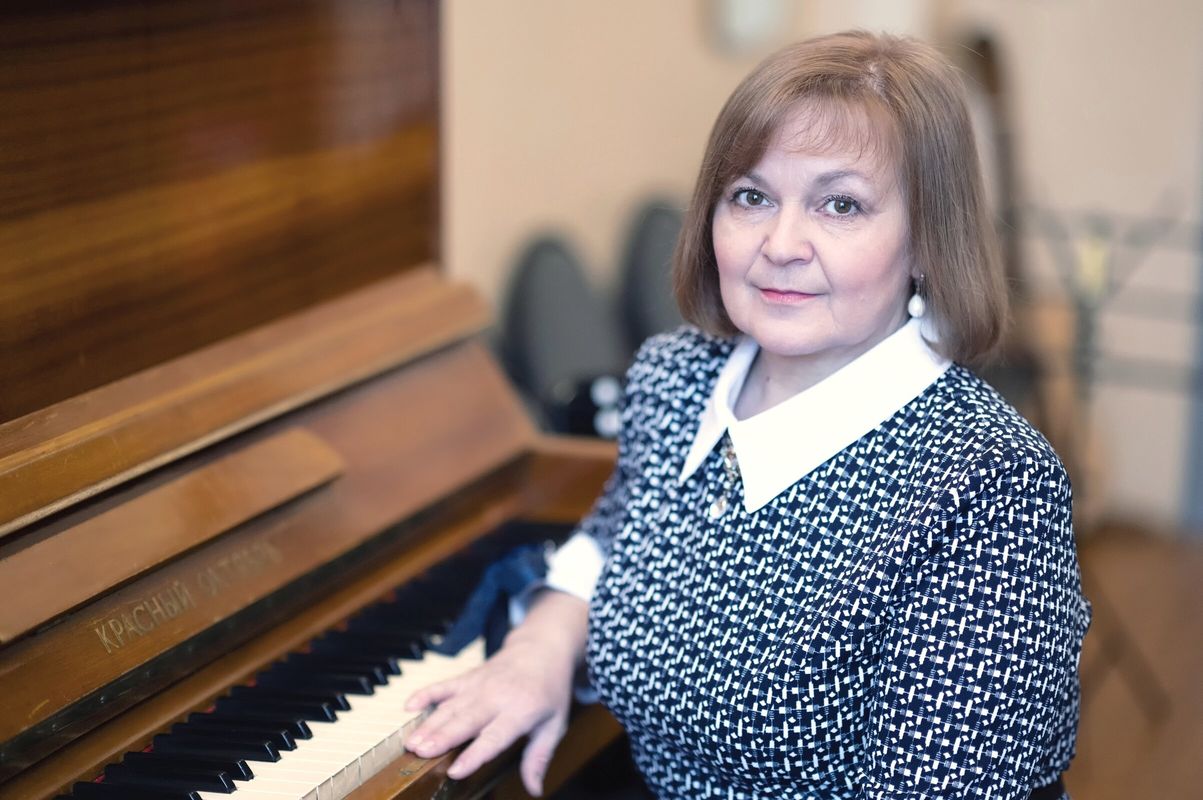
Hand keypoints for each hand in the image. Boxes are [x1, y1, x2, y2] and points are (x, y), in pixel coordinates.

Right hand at [403, 591, 587, 795]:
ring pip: (451, 706)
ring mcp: (480, 685)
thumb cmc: (550, 690)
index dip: (475, 755)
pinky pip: (444, 685)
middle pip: (466, 720)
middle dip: (442, 737)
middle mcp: (497, 697)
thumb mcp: (555, 724)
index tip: (456, 771)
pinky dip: (426, 694)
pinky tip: (409, 706)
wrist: (542, 648)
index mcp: (521, 711)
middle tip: (420, 753)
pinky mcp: (469, 677)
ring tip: (411, 741)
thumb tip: (535, 789)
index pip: (495, 737)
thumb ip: (539, 757)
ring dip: (429, 723)